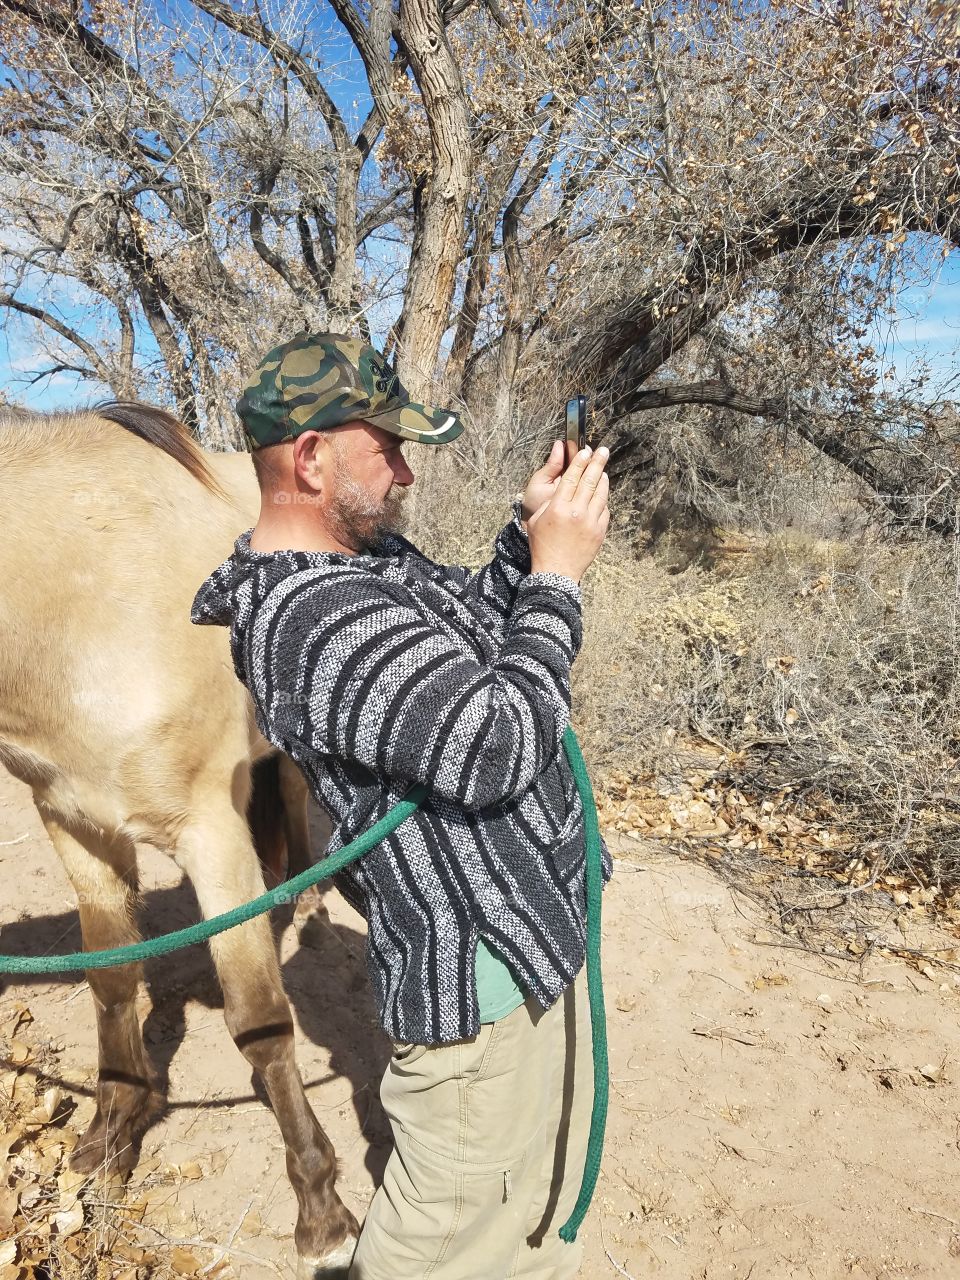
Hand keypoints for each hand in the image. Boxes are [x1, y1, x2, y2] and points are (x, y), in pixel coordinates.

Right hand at [527, 445, 609, 583]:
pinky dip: (603, 499)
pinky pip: (604, 510)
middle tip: (602, 451)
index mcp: (558, 508)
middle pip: (589, 481)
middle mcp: (576, 512)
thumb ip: (549, 501)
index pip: (571, 478)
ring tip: (603, 470)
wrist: (556, 572)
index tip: (585, 451)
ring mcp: (590, 522)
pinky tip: (601, 494)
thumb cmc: (542, 546)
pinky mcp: (599, 531)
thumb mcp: (536, 520)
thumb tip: (562, 486)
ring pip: (600, 493)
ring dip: (602, 479)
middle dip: (597, 463)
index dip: (579, 462)